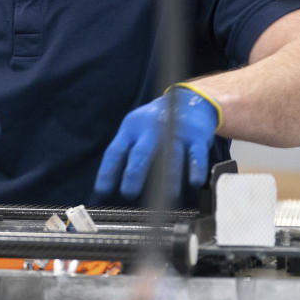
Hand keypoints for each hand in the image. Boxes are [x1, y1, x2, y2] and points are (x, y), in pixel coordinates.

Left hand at [94, 85, 220, 198]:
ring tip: (164, 198)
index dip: (107, 171)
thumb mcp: (135, 130)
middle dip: (134, 174)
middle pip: (141, 153)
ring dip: (168, 178)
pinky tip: (194, 183)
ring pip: (170, 156)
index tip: (102, 191)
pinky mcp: (196, 136)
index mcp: (131, 130)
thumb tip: (110, 184)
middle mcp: (151, 130)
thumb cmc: (156, 124)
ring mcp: (175, 131)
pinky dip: (196, 169)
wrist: (189, 101)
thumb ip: (126, 151)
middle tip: (129, 194)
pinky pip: (196, 155)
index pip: (115, 151)